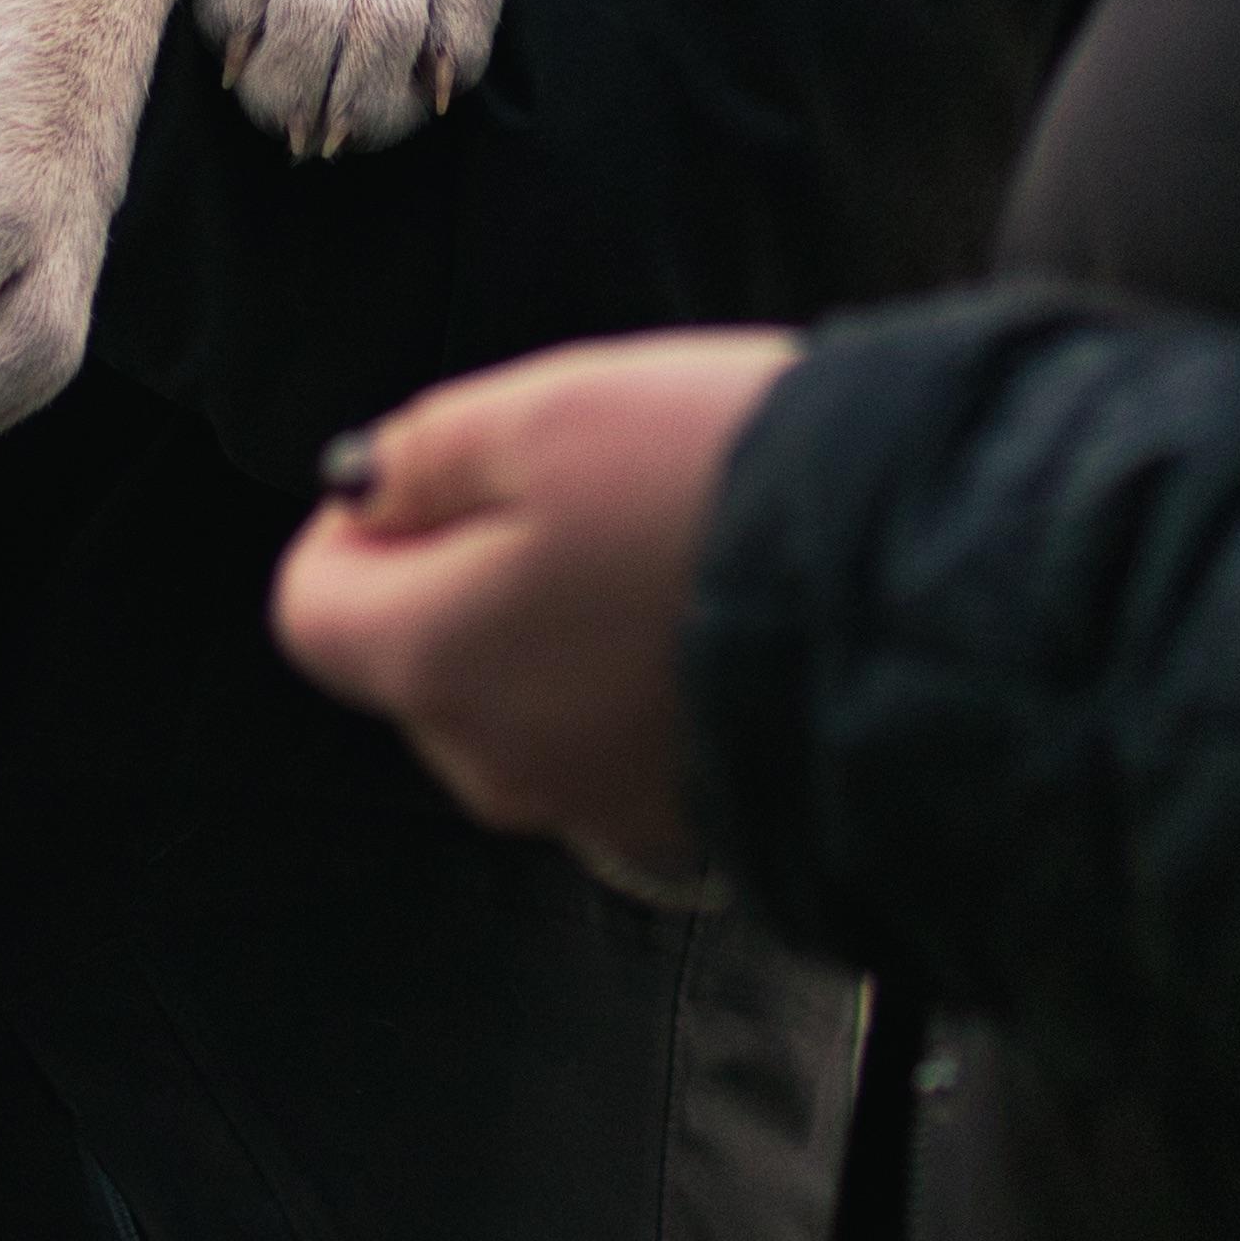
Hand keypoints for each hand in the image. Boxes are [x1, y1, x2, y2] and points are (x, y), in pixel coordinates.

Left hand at [269, 332, 801, 878]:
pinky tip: (716, 618)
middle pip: (423, 664)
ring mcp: (602, 812)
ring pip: (529, 707)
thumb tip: (360, 492)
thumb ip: (422, 453)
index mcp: (433, 665)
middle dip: (470, 578)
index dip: (360, 529)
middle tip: (581, 495)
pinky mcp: (699, 828)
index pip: (311, 612)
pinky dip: (646, 687)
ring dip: (566, 631)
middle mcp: (499, 766)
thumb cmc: (725, 492)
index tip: (437, 477)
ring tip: (668, 547)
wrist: (928, 593)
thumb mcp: (545, 412)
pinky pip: (627, 748)